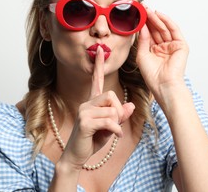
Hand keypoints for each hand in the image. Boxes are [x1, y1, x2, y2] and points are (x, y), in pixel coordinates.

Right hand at [60, 47, 134, 169]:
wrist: (76, 157)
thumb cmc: (92, 141)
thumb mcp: (110, 127)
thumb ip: (120, 116)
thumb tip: (131, 105)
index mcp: (92, 102)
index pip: (96, 80)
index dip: (99, 66)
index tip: (100, 51)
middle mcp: (86, 103)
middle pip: (111, 95)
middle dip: (118, 111)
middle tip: (116, 125)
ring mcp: (84, 112)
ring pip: (112, 110)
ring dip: (116, 123)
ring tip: (112, 133)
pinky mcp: (84, 122)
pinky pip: (109, 121)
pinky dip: (116, 130)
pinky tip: (115, 137)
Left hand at [137, 8, 188, 104]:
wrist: (163, 85)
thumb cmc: (152, 75)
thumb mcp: (142, 55)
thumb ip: (143, 40)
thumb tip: (142, 27)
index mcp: (155, 51)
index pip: (149, 34)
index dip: (144, 24)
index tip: (137, 15)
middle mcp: (164, 47)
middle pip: (156, 29)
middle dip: (149, 18)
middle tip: (142, 8)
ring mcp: (173, 46)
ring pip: (164, 28)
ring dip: (156, 18)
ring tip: (148, 10)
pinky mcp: (181, 45)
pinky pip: (174, 30)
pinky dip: (167, 21)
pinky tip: (159, 14)